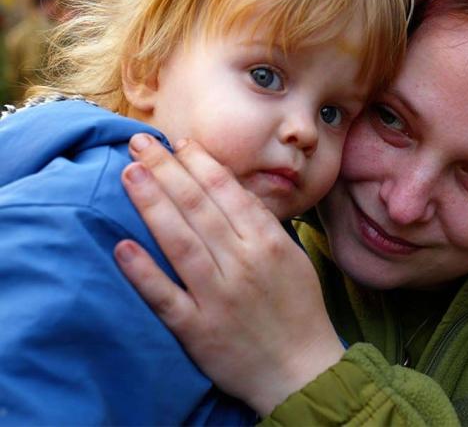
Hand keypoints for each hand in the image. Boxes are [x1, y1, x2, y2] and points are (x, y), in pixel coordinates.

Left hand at [113, 134, 344, 414]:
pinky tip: (123, 247)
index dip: (200, 163)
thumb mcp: (294, 259)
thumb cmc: (298, 310)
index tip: (179, 143)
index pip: (228, 192)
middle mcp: (242, 264)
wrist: (301, 369)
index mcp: (268, 243)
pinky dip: (144, 273)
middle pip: (199, 208)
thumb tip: (231, 191)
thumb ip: (264, 225)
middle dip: (167, 170)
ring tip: (129, 173)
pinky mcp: (198, 330)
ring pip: (180, 243)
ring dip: (153, 205)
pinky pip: (167, 298)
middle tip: (139, 142)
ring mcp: (218, 297)